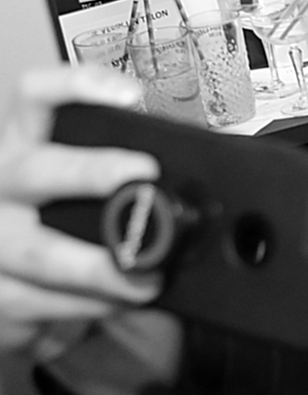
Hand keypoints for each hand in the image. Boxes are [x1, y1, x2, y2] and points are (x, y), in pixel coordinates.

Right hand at [0, 68, 163, 357]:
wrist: (10, 285)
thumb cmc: (62, 225)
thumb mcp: (83, 189)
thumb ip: (123, 176)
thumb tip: (201, 176)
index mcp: (27, 145)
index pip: (36, 97)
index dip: (77, 86)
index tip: (130, 95)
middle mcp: (2, 182)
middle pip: (37, 169)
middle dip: (91, 172)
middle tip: (142, 175)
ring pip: (37, 251)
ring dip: (97, 269)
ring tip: (144, 281)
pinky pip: (34, 301)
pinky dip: (83, 308)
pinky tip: (113, 305)